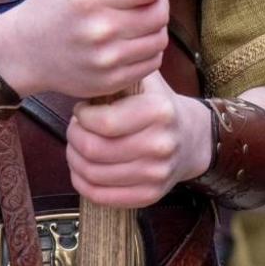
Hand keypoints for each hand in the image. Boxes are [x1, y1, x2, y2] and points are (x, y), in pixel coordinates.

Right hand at [0, 0, 170, 100]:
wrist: (24, 52)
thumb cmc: (47, 3)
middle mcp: (100, 30)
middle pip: (159, 13)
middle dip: (157, 3)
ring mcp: (106, 59)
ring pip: (159, 39)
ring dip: (156, 27)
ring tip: (141, 19)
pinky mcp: (111, 80)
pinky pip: (151, 63)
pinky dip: (149, 51)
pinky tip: (133, 41)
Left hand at [66, 73, 209, 208]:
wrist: (190, 138)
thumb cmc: (157, 104)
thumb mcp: (145, 78)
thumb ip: (120, 71)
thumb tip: (89, 69)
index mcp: (159, 111)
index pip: (103, 122)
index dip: (81, 116)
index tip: (82, 111)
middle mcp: (161, 145)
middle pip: (94, 150)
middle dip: (73, 137)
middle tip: (74, 128)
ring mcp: (157, 174)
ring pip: (93, 174)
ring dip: (74, 159)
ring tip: (77, 146)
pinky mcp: (150, 195)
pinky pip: (101, 197)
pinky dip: (82, 182)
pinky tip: (82, 168)